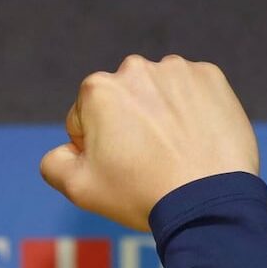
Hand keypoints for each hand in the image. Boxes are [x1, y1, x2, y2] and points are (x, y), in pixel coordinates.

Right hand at [39, 55, 258, 231]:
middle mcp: (136, 68)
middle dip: (126, 125)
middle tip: (144, 161)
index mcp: (98, 89)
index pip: (83, 118)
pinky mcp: (212, 78)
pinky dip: (190, 112)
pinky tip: (194, 140)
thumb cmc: (140, 193)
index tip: (118, 167)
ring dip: (158, 116)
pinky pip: (191, 92)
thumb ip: (54, 163)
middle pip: (121, 101)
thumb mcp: (78, 188)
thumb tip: (65, 150)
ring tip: (172, 152)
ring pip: (156, 94)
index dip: (94, 148)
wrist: (208, 199)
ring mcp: (178, 70)